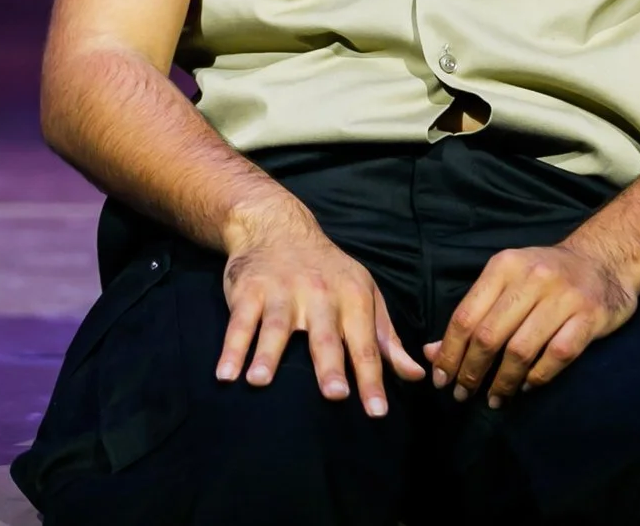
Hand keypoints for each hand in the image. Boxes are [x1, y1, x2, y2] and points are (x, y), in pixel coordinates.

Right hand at [215, 199, 425, 417]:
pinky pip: (239, 322)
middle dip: (329, 364)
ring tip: (259, 382)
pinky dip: (231, 347)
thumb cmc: (328, 272)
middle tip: (334, 394)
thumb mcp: (365, 295)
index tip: (377, 411)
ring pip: (276, 327)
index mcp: (353, 297)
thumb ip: (387, 339)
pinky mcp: (249, 290)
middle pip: (324, 335)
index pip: (365, 344)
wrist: (277, 226)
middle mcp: (319, 294)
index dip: (372, 379)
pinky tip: (225, 373)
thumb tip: (414, 375)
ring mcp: (281, 291)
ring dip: (268, 354)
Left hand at [426, 244, 636, 407]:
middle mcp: (531, 278)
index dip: (449, 353)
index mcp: (504, 267)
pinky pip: (557, 356)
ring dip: (502, 381)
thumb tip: (431, 353)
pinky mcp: (590, 317)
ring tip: (494, 398)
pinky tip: (526, 386)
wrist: (605, 260)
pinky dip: (537, 377)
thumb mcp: (506, 282)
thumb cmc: (546, 276)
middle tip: (463, 394)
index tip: (441, 379)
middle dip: (471, 371)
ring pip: (520, 350)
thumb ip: (472, 314)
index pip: (466, 316)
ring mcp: (563, 297)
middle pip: (489, 335)